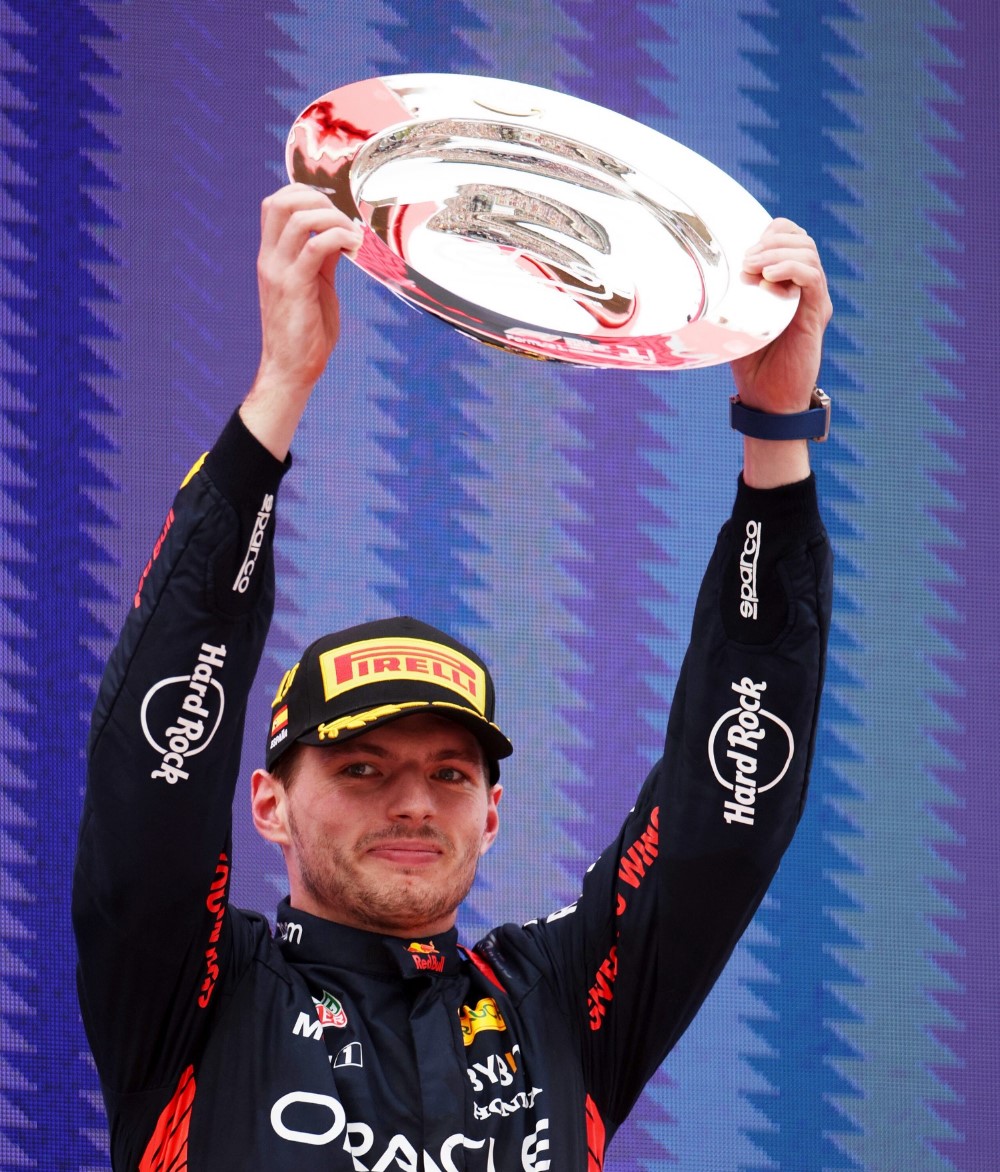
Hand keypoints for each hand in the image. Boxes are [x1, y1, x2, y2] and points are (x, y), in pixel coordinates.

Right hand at [241, 184, 362, 458]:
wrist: (291, 370)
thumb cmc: (305, 334)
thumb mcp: (315, 287)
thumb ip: (321, 261)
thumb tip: (338, 237)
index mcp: (272, 257)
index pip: (275, 205)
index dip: (304, 194)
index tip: (335, 208)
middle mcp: (270, 259)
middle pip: (279, 201)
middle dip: (315, 198)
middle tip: (344, 217)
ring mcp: (279, 271)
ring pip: (297, 218)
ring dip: (331, 216)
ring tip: (352, 233)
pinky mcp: (294, 286)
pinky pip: (313, 246)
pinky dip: (337, 237)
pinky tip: (354, 247)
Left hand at [729, 219, 831, 413]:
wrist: (768, 399)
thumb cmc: (751, 363)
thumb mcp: (733, 321)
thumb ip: (729, 296)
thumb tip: (700, 275)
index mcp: (786, 283)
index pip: (789, 237)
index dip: (770, 232)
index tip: (743, 250)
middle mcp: (804, 287)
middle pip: (800, 238)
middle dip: (770, 239)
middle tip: (746, 259)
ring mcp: (813, 299)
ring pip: (808, 252)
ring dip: (777, 251)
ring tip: (753, 266)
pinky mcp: (817, 314)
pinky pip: (813, 278)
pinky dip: (791, 268)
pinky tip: (768, 277)